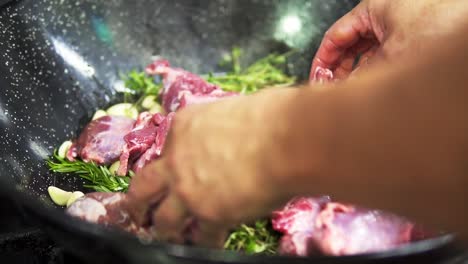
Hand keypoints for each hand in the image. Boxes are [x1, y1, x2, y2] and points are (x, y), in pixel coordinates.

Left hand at [126, 90, 293, 246]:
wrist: (283, 139)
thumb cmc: (267, 115)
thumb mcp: (230, 110)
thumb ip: (219, 128)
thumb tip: (234, 136)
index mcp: (183, 128)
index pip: (167, 149)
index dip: (171, 163)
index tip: (173, 172)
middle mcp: (176, 160)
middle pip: (144, 186)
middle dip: (137, 201)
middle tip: (136, 211)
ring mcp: (188, 190)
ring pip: (165, 219)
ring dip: (166, 230)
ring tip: (167, 236)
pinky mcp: (208, 214)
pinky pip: (202, 236)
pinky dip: (206, 241)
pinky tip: (210, 242)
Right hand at [310, 0, 467, 80]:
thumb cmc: (443, 27)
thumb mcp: (393, 55)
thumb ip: (364, 74)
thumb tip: (346, 91)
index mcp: (372, 9)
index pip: (335, 36)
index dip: (322, 60)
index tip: (317, 79)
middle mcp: (383, 14)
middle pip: (349, 44)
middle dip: (338, 69)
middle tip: (330, 90)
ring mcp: (397, 25)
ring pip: (366, 50)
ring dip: (357, 71)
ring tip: (350, 92)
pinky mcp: (410, 35)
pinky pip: (383, 53)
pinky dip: (374, 69)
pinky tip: (370, 85)